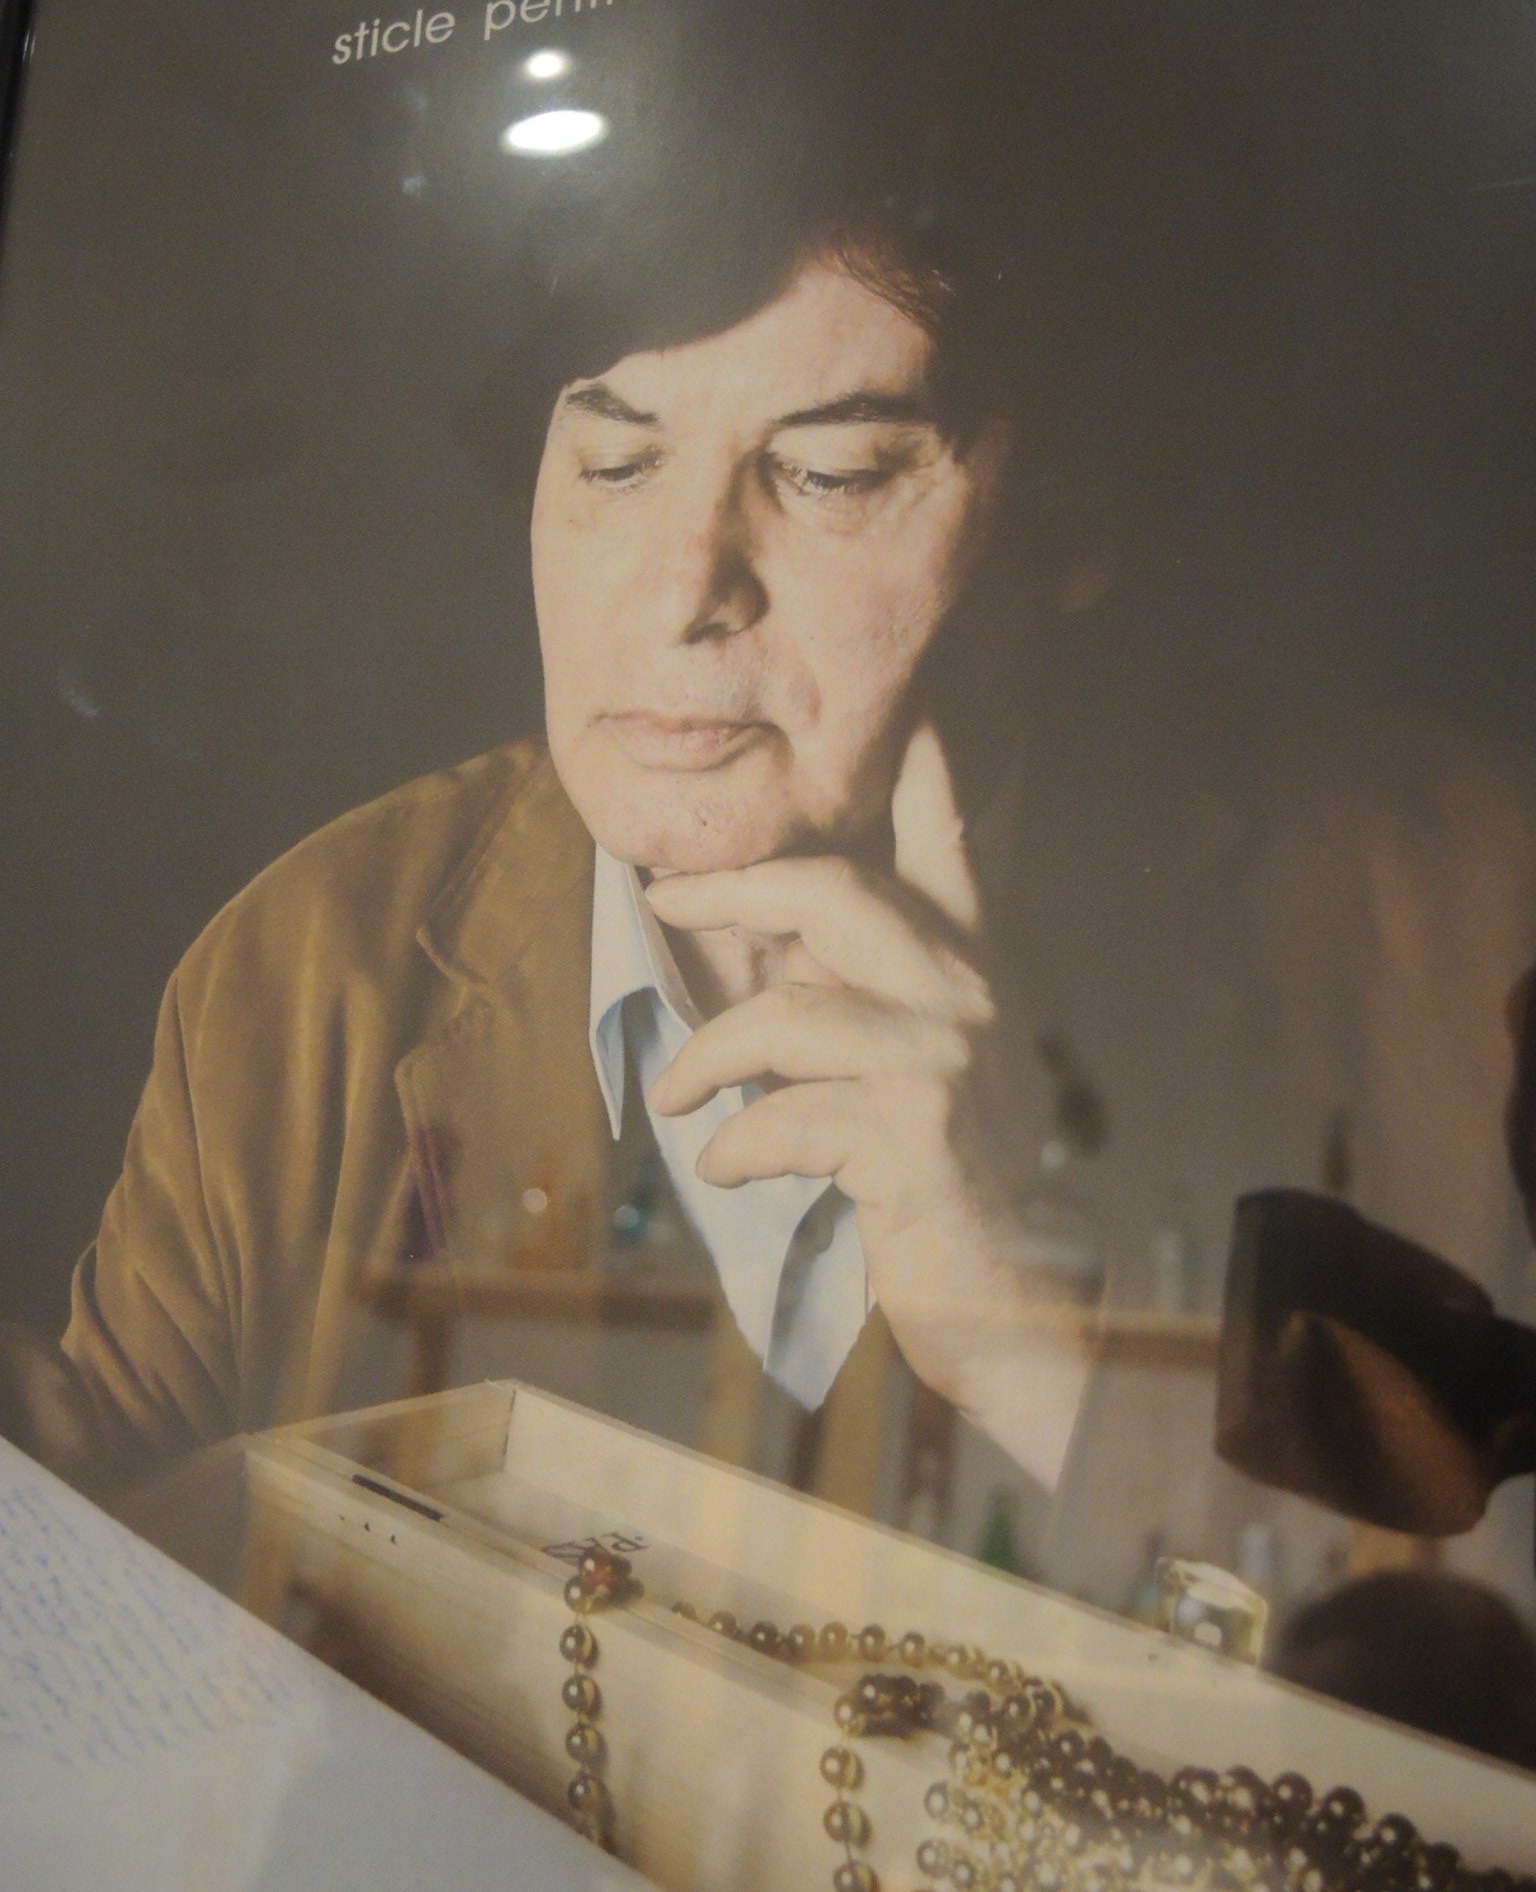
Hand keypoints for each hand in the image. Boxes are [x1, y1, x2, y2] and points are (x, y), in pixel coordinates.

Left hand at [645, 719, 1091, 1484]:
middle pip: (835, 892)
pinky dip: (736, 1146)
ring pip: (788, 1014)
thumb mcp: (919, 1076)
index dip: (925, 769)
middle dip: (732, 891)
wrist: (1011, 1307)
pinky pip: (783, 1117)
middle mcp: (972, 998)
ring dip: (708, 1057)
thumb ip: (860, 1006)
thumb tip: (764, 962)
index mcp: (976, 971)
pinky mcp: (915, 1137)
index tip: (906, 702)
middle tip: (663, 902)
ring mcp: (948, 1062)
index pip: (950, 844)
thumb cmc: (947, 1188)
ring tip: (674, 1099)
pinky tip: (728, 1168)